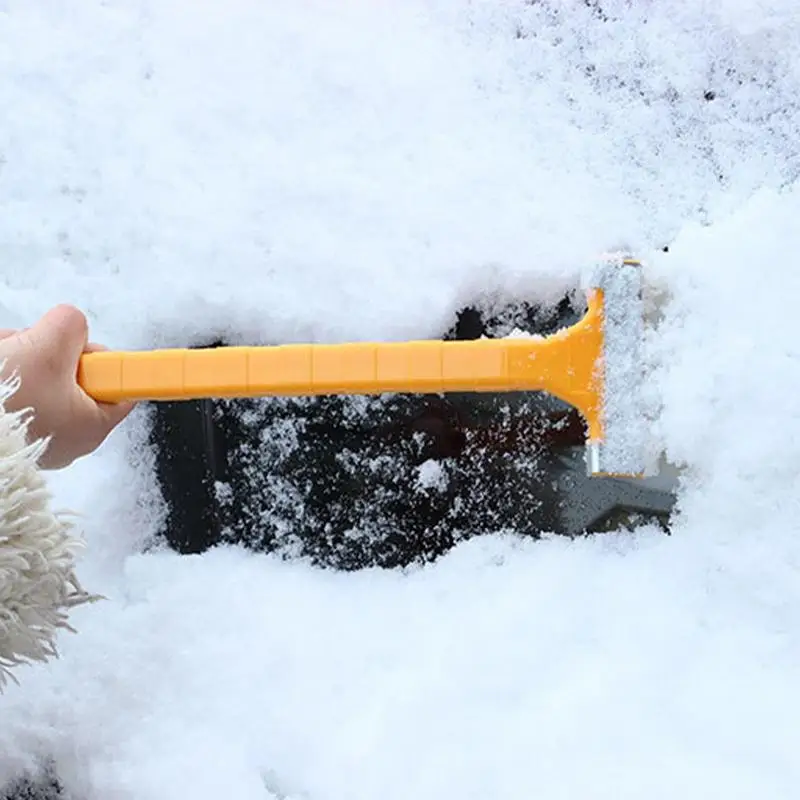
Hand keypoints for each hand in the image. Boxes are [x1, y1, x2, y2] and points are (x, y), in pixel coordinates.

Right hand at [0, 305, 134, 468]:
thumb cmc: (4, 404)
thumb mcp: (48, 346)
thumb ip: (71, 326)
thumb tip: (72, 323)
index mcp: (92, 427)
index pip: (119, 387)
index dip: (99, 359)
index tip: (78, 348)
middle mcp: (67, 437)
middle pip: (74, 375)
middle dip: (49, 353)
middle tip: (31, 351)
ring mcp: (37, 434)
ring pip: (40, 377)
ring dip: (20, 357)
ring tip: (5, 358)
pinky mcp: (11, 429)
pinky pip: (16, 388)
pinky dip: (5, 373)